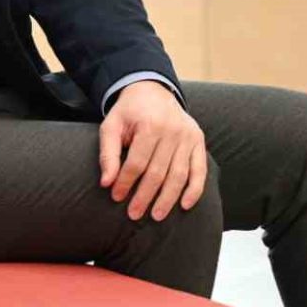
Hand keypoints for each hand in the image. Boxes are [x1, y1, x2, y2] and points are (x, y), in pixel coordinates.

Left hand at [98, 80, 206, 221]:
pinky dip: (194, 190)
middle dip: (145, 196)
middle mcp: (172, 131)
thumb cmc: (129, 112)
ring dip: (167, 199)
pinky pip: (199, 170)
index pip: (137, 163)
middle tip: (134, 214)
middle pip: (158, 172)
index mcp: (149, 125)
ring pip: (179, 175)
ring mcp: (188, 136)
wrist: (152, 90)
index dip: (126, 182)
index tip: (116, 197)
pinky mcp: (198, 141)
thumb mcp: (111, 126)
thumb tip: (106, 183)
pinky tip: (184, 205)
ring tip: (156, 215)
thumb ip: (108, 153)